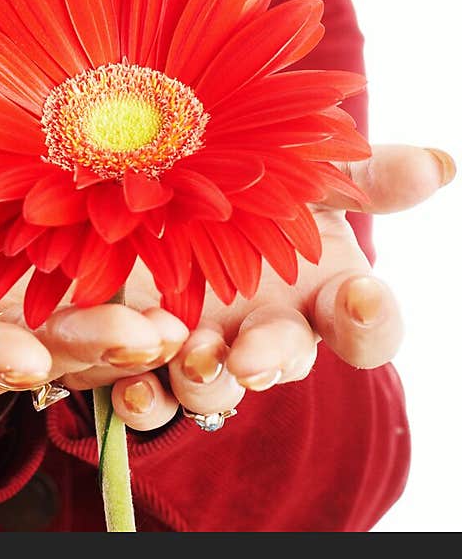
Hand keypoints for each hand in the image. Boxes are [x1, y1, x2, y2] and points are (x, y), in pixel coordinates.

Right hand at [0, 168, 188, 440]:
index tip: (22, 362)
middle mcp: (2, 336)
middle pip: (50, 352)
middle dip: (92, 349)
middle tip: (140, 339)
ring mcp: (52, 323)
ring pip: (100, 342)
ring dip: (140, 336)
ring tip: (178, 324)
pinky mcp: (91, 296)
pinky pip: (127, 306)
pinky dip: (157, 301)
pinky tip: (194, 287)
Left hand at [104, 144, 454, 433]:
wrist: (175, 183)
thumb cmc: (263, 184)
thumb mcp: (312, 169)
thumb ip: (367, 173)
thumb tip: (439, 163)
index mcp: (323, 293)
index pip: (365, 326)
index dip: (369, 319)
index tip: (359, 295)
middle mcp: (271, 332)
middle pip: (284, 362)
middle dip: (270, 360)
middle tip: (252, 356)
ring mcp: (210, 347)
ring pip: (214, 389)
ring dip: (204, 384)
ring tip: (191, 359)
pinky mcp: (149, 351)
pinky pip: (147, 394)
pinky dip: (139, 395)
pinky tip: (128, 386)